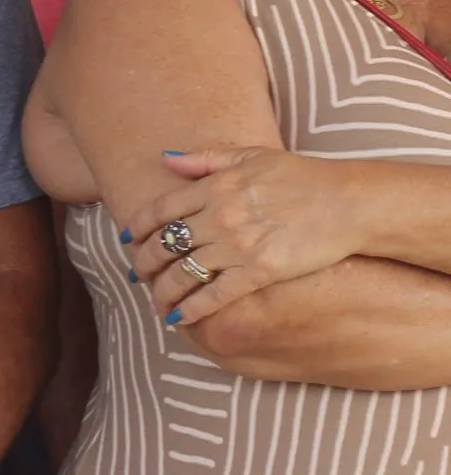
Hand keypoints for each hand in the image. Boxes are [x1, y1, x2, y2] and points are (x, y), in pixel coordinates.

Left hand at [121, 148, 357, 326]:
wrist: (347, 203)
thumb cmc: (302, 176)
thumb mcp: (250, 156)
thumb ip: (205, 159)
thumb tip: (166, 159)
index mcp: (214, 188)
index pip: (159, 210)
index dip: (137, 228)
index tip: (127, 240)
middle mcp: (219, 217)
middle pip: (165, 245)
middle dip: (144, 264)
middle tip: (137, 275)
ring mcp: (237, 246)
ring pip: (183, 274)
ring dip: (163, 292)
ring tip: (155, 302)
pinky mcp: (259, 271)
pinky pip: (216, 295)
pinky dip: (192, 308)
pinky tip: (180, 318)